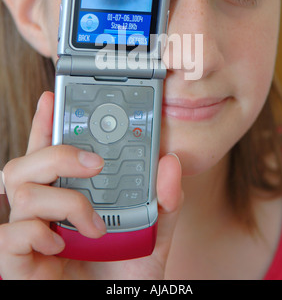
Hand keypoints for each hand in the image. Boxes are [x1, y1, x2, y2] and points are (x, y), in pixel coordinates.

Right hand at [0, 92, 181, 279]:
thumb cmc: (123, 278)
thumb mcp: (153, 235)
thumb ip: (164, 200)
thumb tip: (170, 161)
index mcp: (69, 197)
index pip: (48, 153)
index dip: (45, 124)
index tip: (52, 97)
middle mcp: (45, 212)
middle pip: (24, 164)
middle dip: (57, 151)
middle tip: (95, 162)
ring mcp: (29, 237)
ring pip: (20, 192)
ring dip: (64, 201)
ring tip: (94, 225)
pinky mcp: (17, 264)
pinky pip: (9, 235)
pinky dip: (37, 234)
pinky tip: (62, 246)